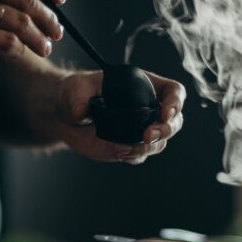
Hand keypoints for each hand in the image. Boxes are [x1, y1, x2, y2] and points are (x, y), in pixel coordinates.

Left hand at [54, 71, 185, 164]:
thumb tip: (80, 112)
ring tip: (126, 148)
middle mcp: (147, 109)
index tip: (165, 113)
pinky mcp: (128, 147)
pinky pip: (139, 155)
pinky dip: (133, 156)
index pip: (173, 92)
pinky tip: (119, 152)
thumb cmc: (76, 92)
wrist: (65, 116)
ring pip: (159, 142)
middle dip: (166, 130)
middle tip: (148, 136)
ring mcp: (140, 130)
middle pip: (174, 121)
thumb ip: (78, 97)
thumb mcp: (75, 87)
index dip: (176, 102)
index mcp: (144, 86)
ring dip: (149, 147)